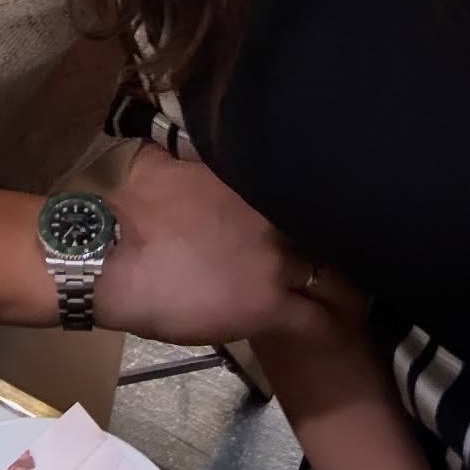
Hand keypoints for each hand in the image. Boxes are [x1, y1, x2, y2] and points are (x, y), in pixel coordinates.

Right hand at [94, 144, 359, 345]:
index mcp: (246, 183)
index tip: (324, 212)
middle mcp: (270, 217)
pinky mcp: (268, 305)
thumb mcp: (156, 166)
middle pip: (321, 231)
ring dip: (344, 286)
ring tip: (359, 296)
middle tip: (348, 255)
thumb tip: (167, 138)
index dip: (313, 204)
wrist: (110, 255)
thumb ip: (178, 156)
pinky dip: (331, 326)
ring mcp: (273, 262)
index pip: (298, 190)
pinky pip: (316, 320)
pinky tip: (342, 330)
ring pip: (328, 275)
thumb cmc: (128, 211)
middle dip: (335, 244)